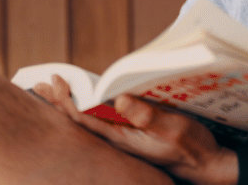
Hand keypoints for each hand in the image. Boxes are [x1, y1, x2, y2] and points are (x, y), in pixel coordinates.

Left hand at [32, 76, 237, 184]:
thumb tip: (121, 100)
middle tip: (41, 83)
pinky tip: (88, 102)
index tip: (55, 80)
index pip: (84, 118)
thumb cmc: (191, 148)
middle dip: (60, 101)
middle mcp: (117, 140)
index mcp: (121, 138)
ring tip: (55, 90)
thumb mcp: (173, 129)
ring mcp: (123, 139)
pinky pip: (103, 122)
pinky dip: (90, 109)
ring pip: (89, 121)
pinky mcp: (132, 137)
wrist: (205, 167)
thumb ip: (148, 116)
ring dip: (72, 104)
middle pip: (80, 120)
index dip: (67, 100)